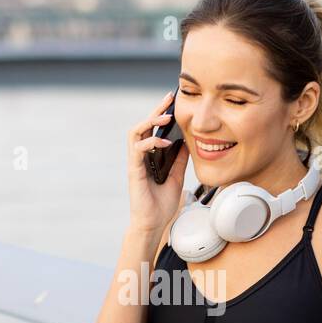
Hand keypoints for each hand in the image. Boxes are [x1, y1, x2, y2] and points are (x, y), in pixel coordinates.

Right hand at [128, 90, 189, 232]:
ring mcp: (135, 162)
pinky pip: (138, 149)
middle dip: (156, 110)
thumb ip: (179, 161)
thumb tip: (187, 143)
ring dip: (150, 121)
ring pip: (136, 132)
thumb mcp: (176, 178)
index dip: (160, 114)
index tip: (172, 101)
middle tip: (169, 98)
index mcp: (148, 157)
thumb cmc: (161, 204)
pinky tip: (165, 143)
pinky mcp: (134, 170)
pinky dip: (152, 142)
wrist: (153, 224)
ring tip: (166, 117)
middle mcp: (140, 156)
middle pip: (143, 125)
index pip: (152, 129)